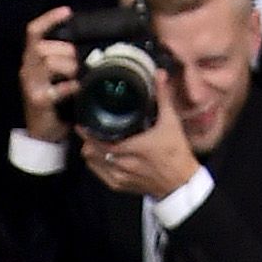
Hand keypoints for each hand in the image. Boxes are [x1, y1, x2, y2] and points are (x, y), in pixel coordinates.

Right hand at [19, 5, 78, 141]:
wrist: (42, 134)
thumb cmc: (53, 101)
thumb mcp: (55, 75)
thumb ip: (64, 58)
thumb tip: (88, 43)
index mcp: (31, 60)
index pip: (33, 32)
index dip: (49, 19)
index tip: (67, 12)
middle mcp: (27, 70)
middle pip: (43, 47)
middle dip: (66, 49)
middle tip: (83, 57)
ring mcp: (31, 86)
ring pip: (47, 62)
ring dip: (69, 64)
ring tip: (81, 71)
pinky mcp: (38, 102)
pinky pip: (56, 89)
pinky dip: (70, 86)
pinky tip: (79, 87)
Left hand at [79, 69, 198, 202]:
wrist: (179, 181)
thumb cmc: (176, 153)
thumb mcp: (170, 122)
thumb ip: (163, 97)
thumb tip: (159, 75)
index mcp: (135, 148)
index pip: (101, 143)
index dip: (88, 133)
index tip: (82, 124)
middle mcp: (124, 165)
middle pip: (92, 153)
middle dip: (87, 140)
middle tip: (87, 129)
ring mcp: (120, 178)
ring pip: (92, 164)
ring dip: (91, 152)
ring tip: (92, 140)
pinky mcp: (119, 186)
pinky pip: (98, 174)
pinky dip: (96, 163)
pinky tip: (100, 154)